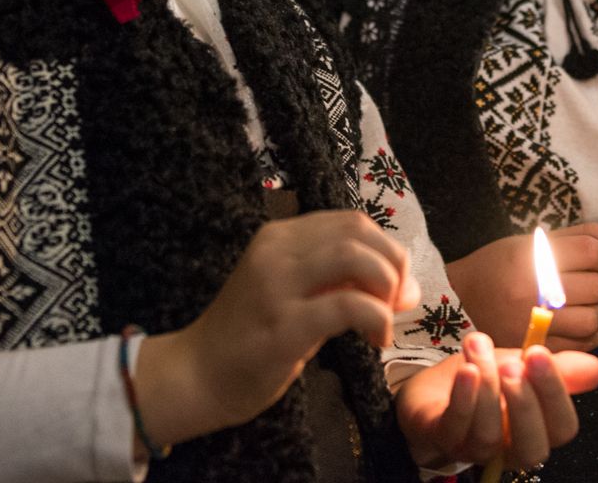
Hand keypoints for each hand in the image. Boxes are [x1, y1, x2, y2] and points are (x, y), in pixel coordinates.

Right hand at [132, 210, 419, 448]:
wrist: (195, 375)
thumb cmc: (249, 336)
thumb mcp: (290, 292)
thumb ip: (334, 279)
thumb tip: (400, 282)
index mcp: (279, 236)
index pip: (351, 222)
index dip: (387, 248)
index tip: (398, 284)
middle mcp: (276, 251)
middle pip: (358, 233)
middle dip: (394, 264)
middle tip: (401, 301)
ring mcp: (277, 286)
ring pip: (355, 259)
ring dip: (386, 287)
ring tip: (387, 319)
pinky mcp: (283, 326)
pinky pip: (347, 306)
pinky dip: (377, 318)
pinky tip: (376, 340)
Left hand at [395, 332, 597, 470]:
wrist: (432, 388)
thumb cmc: (485, 380)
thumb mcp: (523, 366)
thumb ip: (558, 368)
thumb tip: (596, 368)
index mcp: (538, 430)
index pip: (562, 428)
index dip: (556, 394)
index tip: (540, 353)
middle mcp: (510, 448)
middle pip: (532, 447)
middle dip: (526, 403)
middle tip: (514, 364)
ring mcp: (475, 448)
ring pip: (490, 435)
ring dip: (487, 389)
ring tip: (481, 347)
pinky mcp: (442, 438)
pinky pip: (456, 428)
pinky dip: (463, 398)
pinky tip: (466, 370)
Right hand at [445, 223, 597, 350]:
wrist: (458, 303)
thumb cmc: (496, 267)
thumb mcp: (530, 243)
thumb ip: (579, 237)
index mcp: (529, 258)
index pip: (590, 251)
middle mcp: (532, 292)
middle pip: (596, 285)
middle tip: (595, 276)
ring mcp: (534, 324)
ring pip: (593, 317)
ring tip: (590, 298)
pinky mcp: (536, 348)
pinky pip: (584, 345)